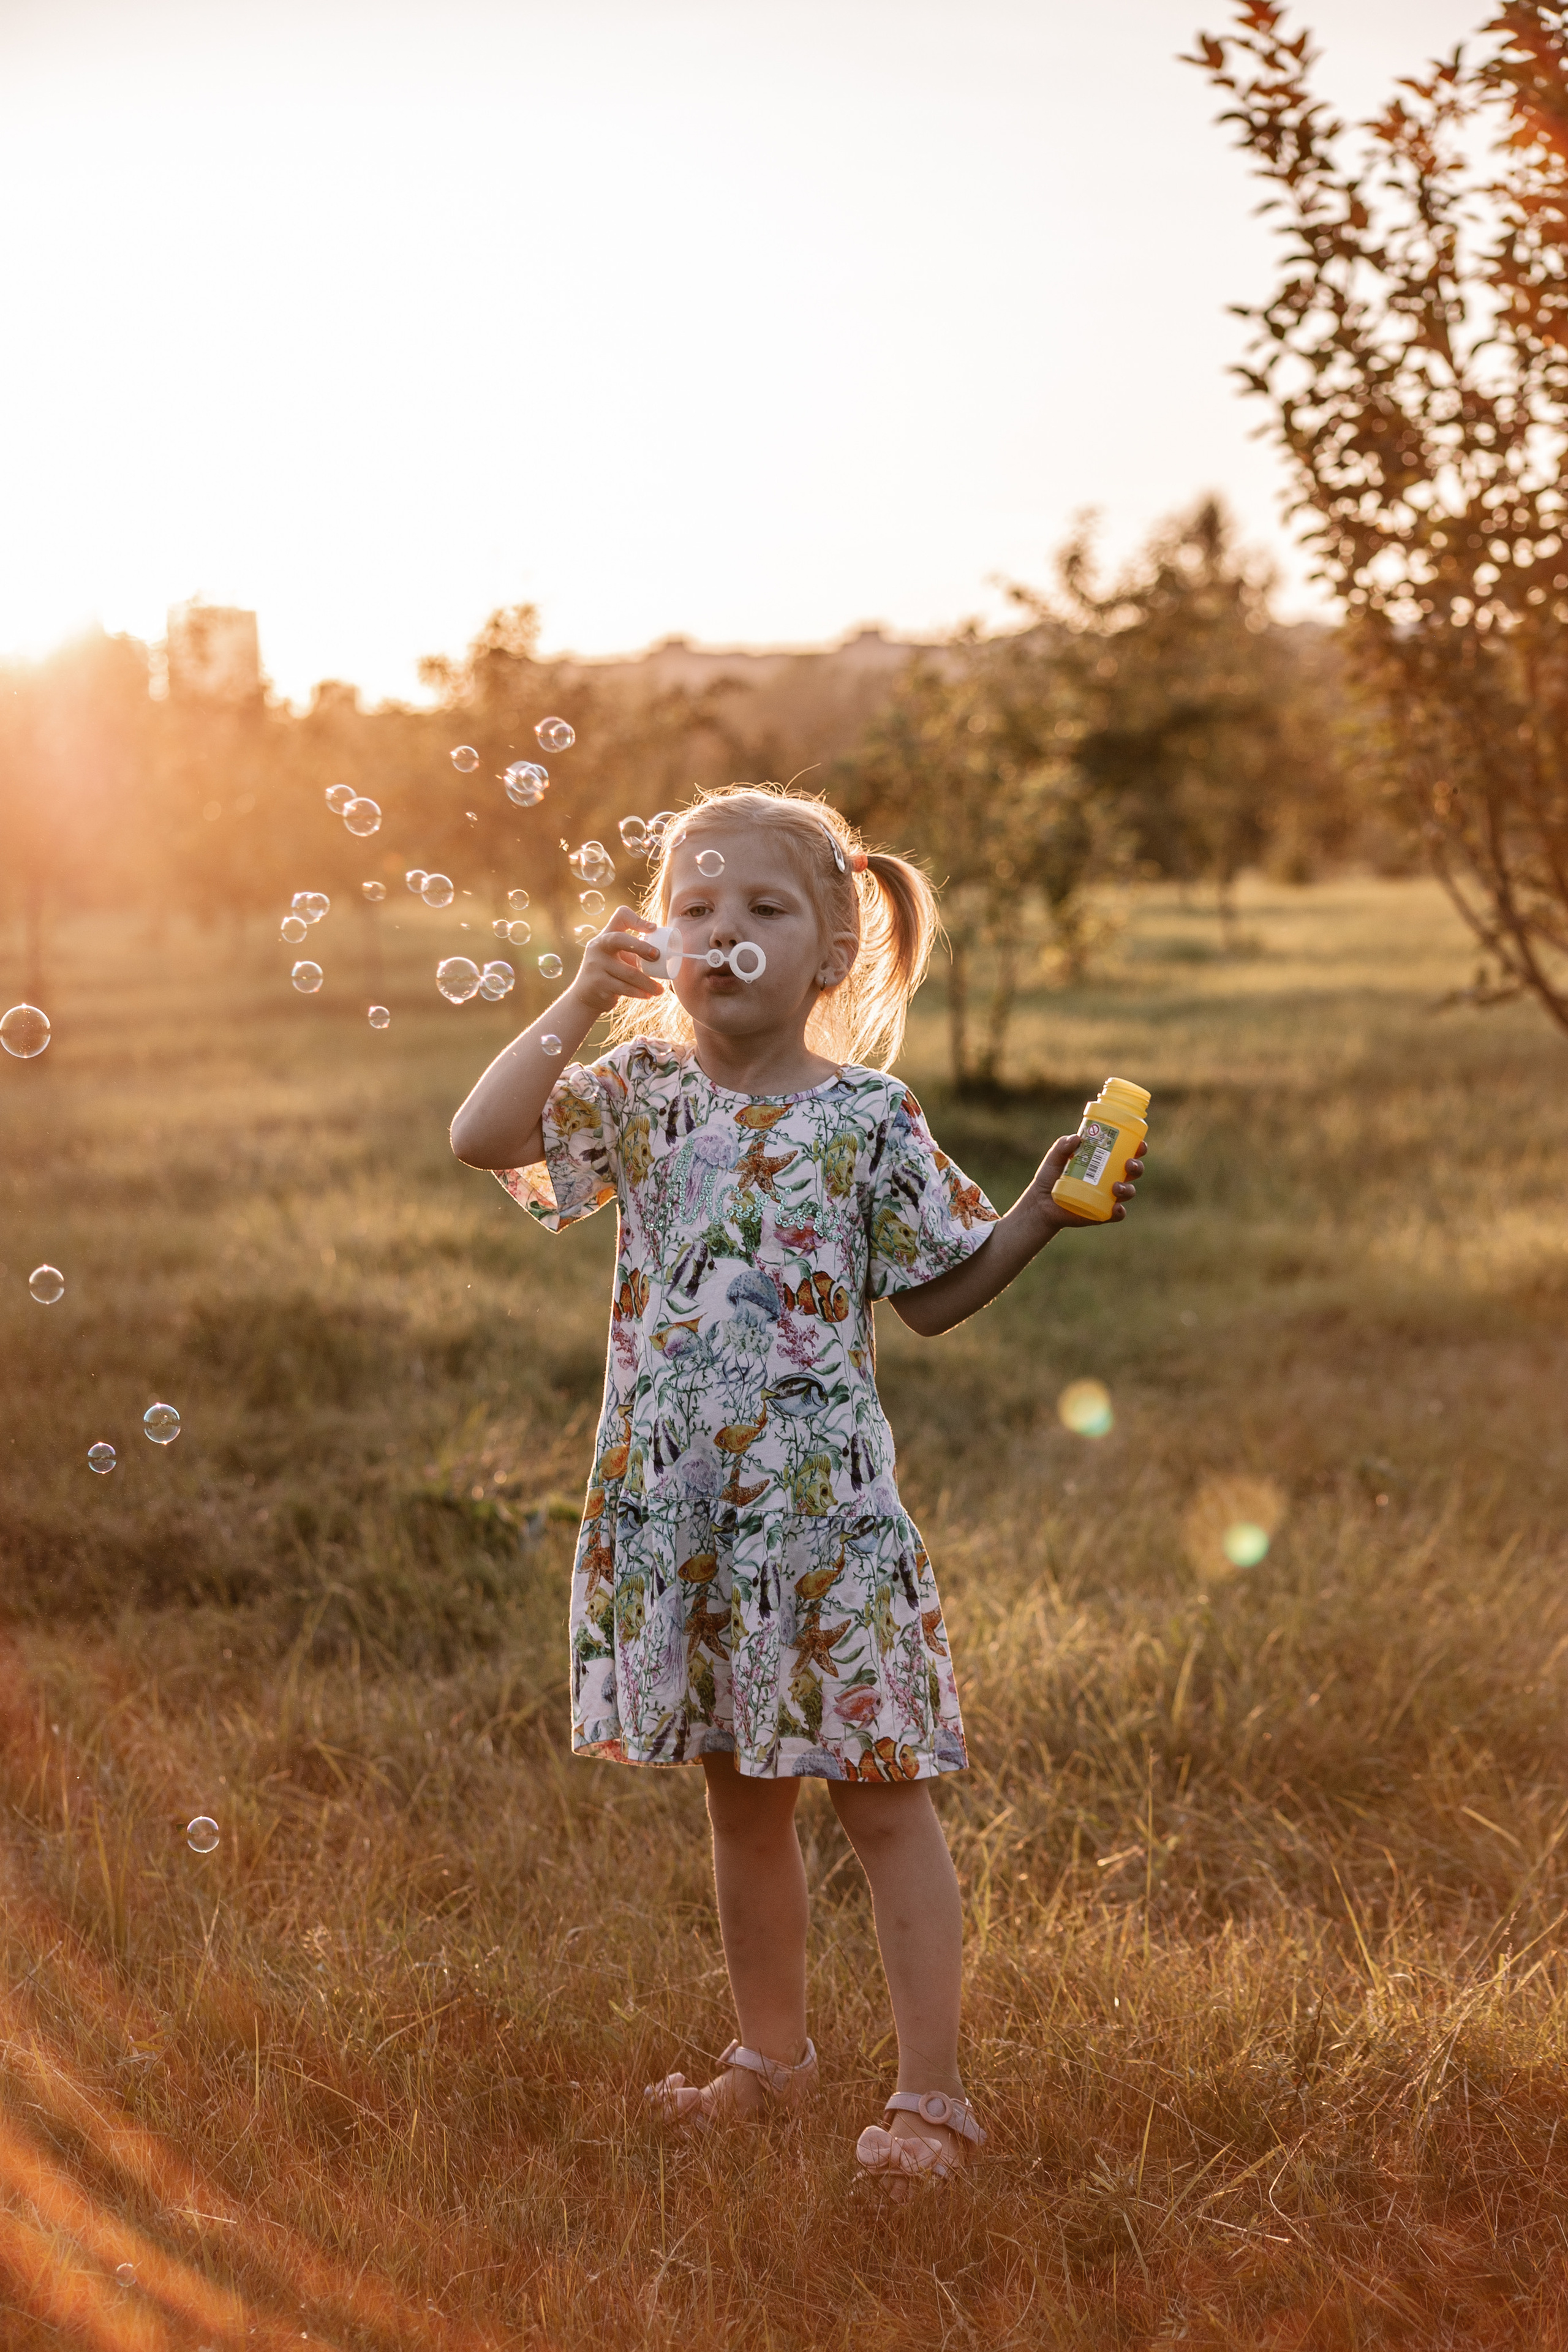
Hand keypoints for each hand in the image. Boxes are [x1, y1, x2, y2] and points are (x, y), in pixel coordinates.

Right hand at [564, 907, 665, 1019]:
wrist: (585, 996)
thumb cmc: (608, 973)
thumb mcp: (615, 956)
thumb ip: (632, 951)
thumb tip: (665, 953)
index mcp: (605, 936)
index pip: (620, 916)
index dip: (637, 919)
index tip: (653, 929)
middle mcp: (597, 946)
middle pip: (619, 939)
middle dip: (641, 947)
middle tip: (658, 956)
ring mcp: (596, 965)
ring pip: (629, 973)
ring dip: (648, 983)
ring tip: (660, 989)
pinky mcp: (598, 983)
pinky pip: (625, 988)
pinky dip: (640, 993)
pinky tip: (648, 995)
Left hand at [1028, 1132, 1147, 1230]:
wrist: (1040, 1203)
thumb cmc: (1050, 1176)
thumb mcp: (1055, 1158)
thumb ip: (1062, 1146)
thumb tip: (1076, 1138)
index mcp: (1105, 1161)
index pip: (1127, 1153)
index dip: (1138, 1149)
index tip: (1139, 1145)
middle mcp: (1110, 1178)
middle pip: (1133, 1172)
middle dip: (1136, 1167)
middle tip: (1128, 1164)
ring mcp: (1108, 1197)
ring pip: (1128, 1192)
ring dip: (1128, 1189)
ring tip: (1116, 1187)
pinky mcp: (1101, 1213)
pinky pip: (1117, 1214)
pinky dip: (1119, 1212)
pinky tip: (1116, 1208)